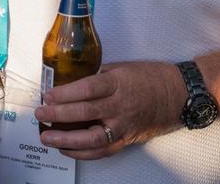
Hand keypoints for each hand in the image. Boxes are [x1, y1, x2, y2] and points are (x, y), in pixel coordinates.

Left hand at [35, 61, 184, 159]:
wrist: (179, 95)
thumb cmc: (151, 77)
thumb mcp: (124, 68)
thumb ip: (100, 76)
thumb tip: (74, 83)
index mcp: (118, 83)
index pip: (87, 89)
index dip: (65, 94)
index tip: (47, 95)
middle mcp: (120, 106)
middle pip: (85, 112)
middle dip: (58, 115)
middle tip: (40, 115)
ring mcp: (124, 125)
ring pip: (92, 138)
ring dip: (66, 140)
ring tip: (47, 138)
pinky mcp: (127, 139)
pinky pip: (103, 150)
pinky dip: (82, 153)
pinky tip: (67, 149)